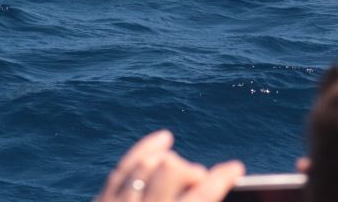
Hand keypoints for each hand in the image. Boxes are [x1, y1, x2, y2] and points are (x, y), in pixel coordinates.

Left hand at [95, 130, 244, 201]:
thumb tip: (210, 183)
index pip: (203, 192)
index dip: (223, 177)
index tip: (235, 168)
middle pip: (172, 169)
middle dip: (191, 171)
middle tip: (201, 181)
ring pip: (147, 164)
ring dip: (169, 163)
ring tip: (182, 169)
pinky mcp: (102, 198)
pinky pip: (124, 165)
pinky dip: (145, 150)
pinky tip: (163, 140)